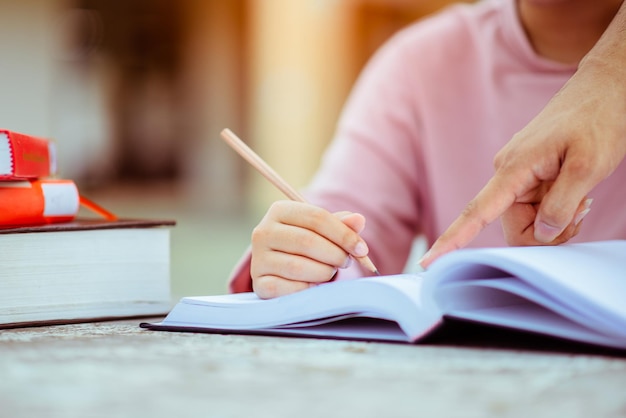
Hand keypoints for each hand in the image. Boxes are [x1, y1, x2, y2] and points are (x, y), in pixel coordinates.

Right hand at [250, 200, 369, 297]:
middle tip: (346, 262)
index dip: (343, 234)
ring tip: (330, 272)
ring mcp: (258, 259)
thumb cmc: (306, 244)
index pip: (317, 218)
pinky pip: (290, 288)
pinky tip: (314, 284)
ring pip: (299, 267)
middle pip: (307, 241)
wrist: (281, 268)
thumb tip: (358, 220)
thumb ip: (341, 225)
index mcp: (279, 210)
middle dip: (335, 254)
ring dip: (324, 273)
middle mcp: (263, 232)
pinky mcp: (259, 283)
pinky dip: (308, 288)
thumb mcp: (322, 230)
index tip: (361, 249)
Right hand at [420, 56, 625, 267]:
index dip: (452, 240)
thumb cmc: (598, 117)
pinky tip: (577, 196)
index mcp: (512, 169)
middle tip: (581, 214)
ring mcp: (518, 175)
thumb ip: (561, 205)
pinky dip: (557, 213)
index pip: (476, 213)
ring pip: (528, 222)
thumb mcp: (588, 165)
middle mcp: (508, 174)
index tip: (428, 262)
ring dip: (556, 222)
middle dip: (546, 234)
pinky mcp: (530, 176)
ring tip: (583, 199)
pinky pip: (536, 210)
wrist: (606, 88)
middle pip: (514, 227)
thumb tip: (542, 234)